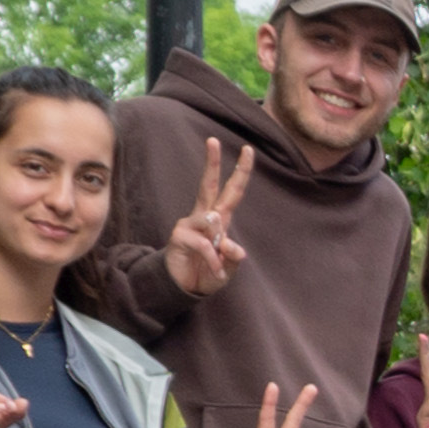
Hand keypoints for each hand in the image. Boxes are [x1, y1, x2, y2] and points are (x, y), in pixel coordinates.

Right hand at [163, 138, 252, 298]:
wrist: (184, 288)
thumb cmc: (207, 272)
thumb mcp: (228, 268)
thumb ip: (233, 257)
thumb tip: (234, 247)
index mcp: (219, 219)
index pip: (231, 191)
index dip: (240, 172)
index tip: (248, 150)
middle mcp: (203, 216)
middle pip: (208, 185)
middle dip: (212, 163)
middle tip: (213, 139)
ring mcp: (189, 224)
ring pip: (211, 220)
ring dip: (219, 246)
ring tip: (218, 263)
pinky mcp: (179, 236)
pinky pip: (204, 245)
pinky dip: (213, 261)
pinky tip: (215, 271)